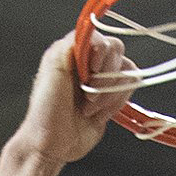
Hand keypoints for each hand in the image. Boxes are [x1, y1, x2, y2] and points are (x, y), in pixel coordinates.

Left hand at [15, 31, 135, 164]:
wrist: (52, 144)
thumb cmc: (46, 109)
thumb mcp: (53, 68)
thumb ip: (72, 43)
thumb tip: (91, 31)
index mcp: (73, 51)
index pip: (101, 36)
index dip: (101, 53)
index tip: (90, 71)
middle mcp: (88, 62)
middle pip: (117, 51)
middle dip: (105, 77)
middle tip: (87, 95)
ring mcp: (101, 80)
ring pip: (126, 72)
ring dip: (109, 94)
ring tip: (88, 108)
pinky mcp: (111, 98)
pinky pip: (128, 90)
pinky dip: (116, 103)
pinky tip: (98, 114)